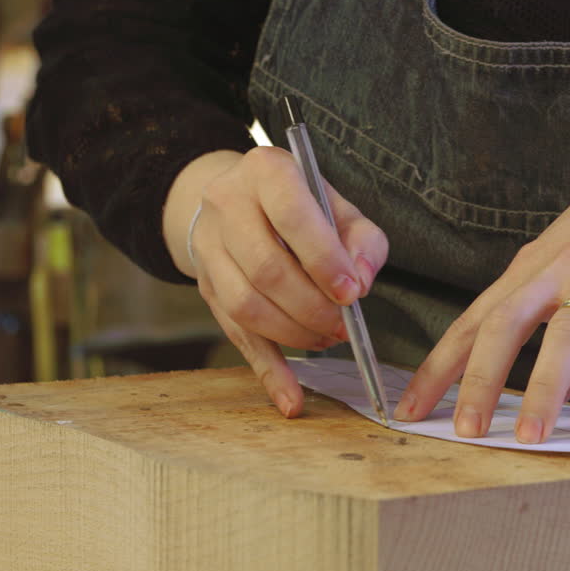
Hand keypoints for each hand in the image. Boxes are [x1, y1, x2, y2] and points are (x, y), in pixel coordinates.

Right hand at [163, 147, 388, 416]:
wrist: (238, 198)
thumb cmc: (303, 205)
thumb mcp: (340, 207)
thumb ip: (362, 241)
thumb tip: (360, 282)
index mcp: (265, 171)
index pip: (291, 217)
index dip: (323, 260)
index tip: (352, 294)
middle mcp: (226, 205)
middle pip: (265, 269)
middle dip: (312, 307)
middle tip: (343, 326)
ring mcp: (208, 249)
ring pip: (247, 306)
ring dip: (294, 334)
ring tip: (328, 339)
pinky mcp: (206, 289)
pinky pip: (236, 337)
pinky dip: (268, 372)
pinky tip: (291, 400)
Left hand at [393, 126, 569, 443]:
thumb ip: (560, 323)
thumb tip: (562, 385)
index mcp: (530, 270)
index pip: (471, 323)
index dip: (437, 368)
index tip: (407, 411)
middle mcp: (558, 274)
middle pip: (505, 327)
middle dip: (479, 380)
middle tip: (463, 432)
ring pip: (566, 339)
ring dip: (545, 391)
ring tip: (530, 439)